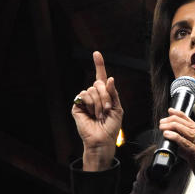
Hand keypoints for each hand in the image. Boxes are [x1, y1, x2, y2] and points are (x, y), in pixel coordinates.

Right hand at [72, 51, 122, 170]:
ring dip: (99, 103)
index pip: (100, 77)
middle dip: (105, 96)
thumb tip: (109, 78)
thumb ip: (113, 93)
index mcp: (104, 95)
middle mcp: (94, 96)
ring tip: (99, 114)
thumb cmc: (111, 127)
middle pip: (98, 83)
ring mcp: (85, 100)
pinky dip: (91, 104)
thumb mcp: (117, 108)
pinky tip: (91, 114)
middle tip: (107, 109)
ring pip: (91, 89)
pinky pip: (84, 95)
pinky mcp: (77, 106)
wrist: (102, 140)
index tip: (96, 53)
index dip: (98, 64)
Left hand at [158, 108, 194, 193]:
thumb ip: (187, 148)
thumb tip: (174, 141)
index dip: (182, 116)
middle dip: (175, 121)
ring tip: (163, 126)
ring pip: (190, 132)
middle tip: (163, 121)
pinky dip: (177, 138)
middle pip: (192, 126)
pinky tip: (169, 135)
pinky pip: (188, 144)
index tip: (172, 112)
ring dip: (174, 127)